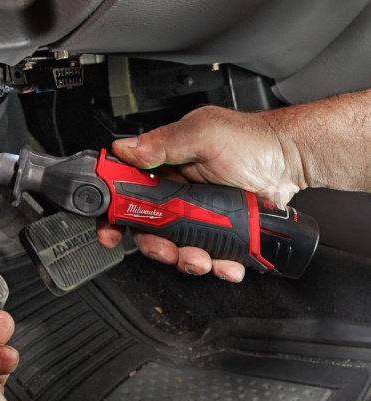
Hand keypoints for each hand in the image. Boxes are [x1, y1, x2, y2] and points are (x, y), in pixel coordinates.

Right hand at [98, 105, 303, 281]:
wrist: (289, 159)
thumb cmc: (250, 140)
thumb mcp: (203, 134)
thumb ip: (163, 143)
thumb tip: (125, 149)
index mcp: (164, 168)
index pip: (128, 192)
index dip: (115, 214)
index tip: (111, 231)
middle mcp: (176, 194)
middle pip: (149, 229)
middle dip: (155, 246)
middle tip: (167, 250)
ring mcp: (198, 216)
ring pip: (178, 247)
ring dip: (187, 260)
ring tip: (204, 258)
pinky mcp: (219, 232)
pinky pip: (210, 255)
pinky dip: (218, 266)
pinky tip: (229, 263)